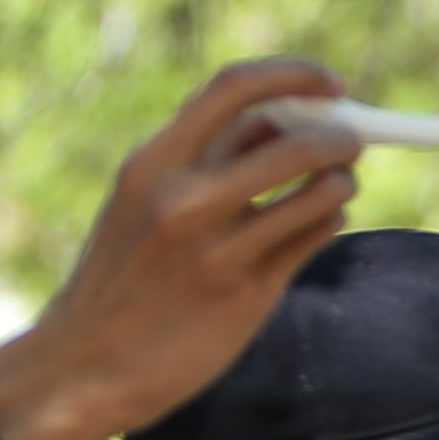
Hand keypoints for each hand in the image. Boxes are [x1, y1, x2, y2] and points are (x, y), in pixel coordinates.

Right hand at [0, 63, 364, 439]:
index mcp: (152, 163)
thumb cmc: (122, 276)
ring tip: (335, 187)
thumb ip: (203, 159)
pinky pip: (315, 236)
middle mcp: (185, 200)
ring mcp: (219, 248)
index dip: (294, 76)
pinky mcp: (248, 292)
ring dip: (342, 183)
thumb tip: (283, 116)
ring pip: (319, 191)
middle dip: (340, 136)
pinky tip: (319, 223)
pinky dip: (330, 220)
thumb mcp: (140, 200)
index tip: (331, 83)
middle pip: (296, 141)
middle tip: (352, 142)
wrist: (86, 363)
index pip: (234, 89)